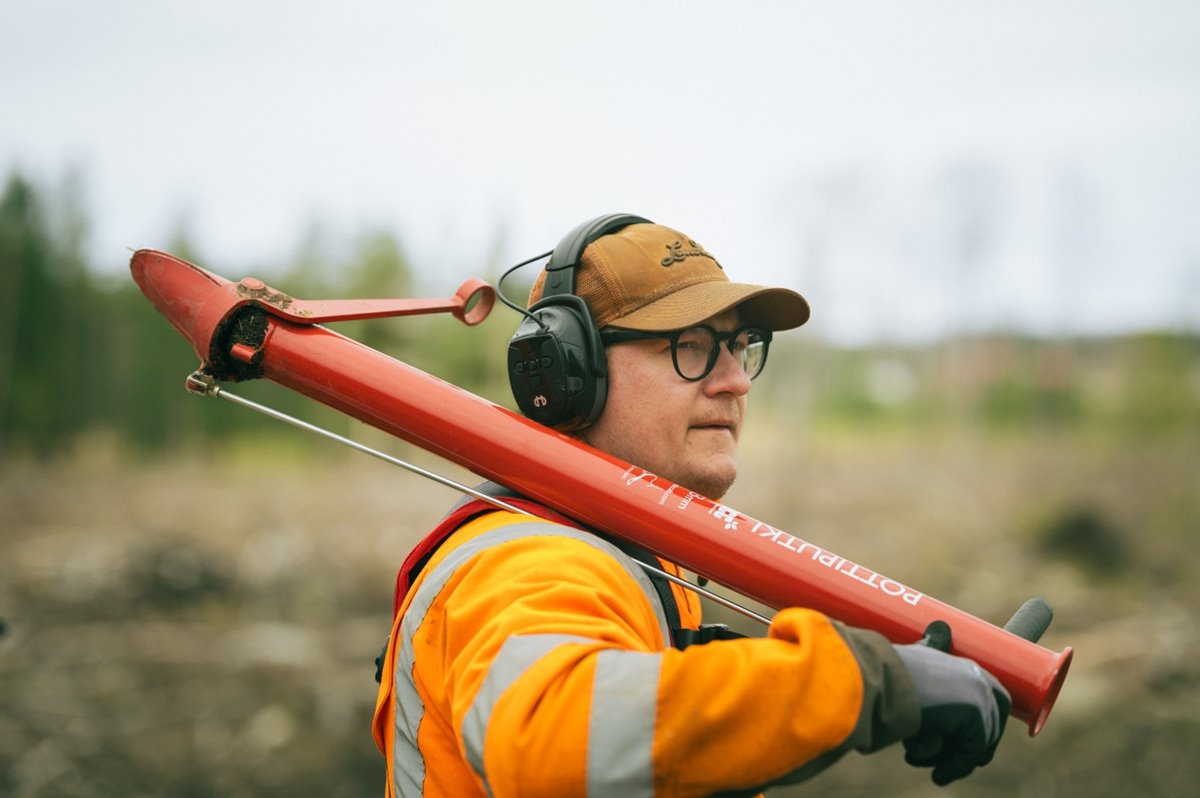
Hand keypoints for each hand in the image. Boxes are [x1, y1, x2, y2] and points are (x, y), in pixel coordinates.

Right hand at [893, 641, 1010, 785]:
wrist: (881, 678)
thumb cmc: (887, 671)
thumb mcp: (914, 661)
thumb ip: (930, 652)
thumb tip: (940, 626)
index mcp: (965, 665)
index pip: (993, 696)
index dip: (985, 722)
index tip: (971, 744)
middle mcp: (977, 676)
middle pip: (991, 722)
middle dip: (972, 747)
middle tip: (948, 763)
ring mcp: (979, 694)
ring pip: (980, 741)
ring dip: (957, 760)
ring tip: (933, 768)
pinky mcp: (976, 714)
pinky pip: (972, 751)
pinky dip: (955, 766)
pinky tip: (937, 774)